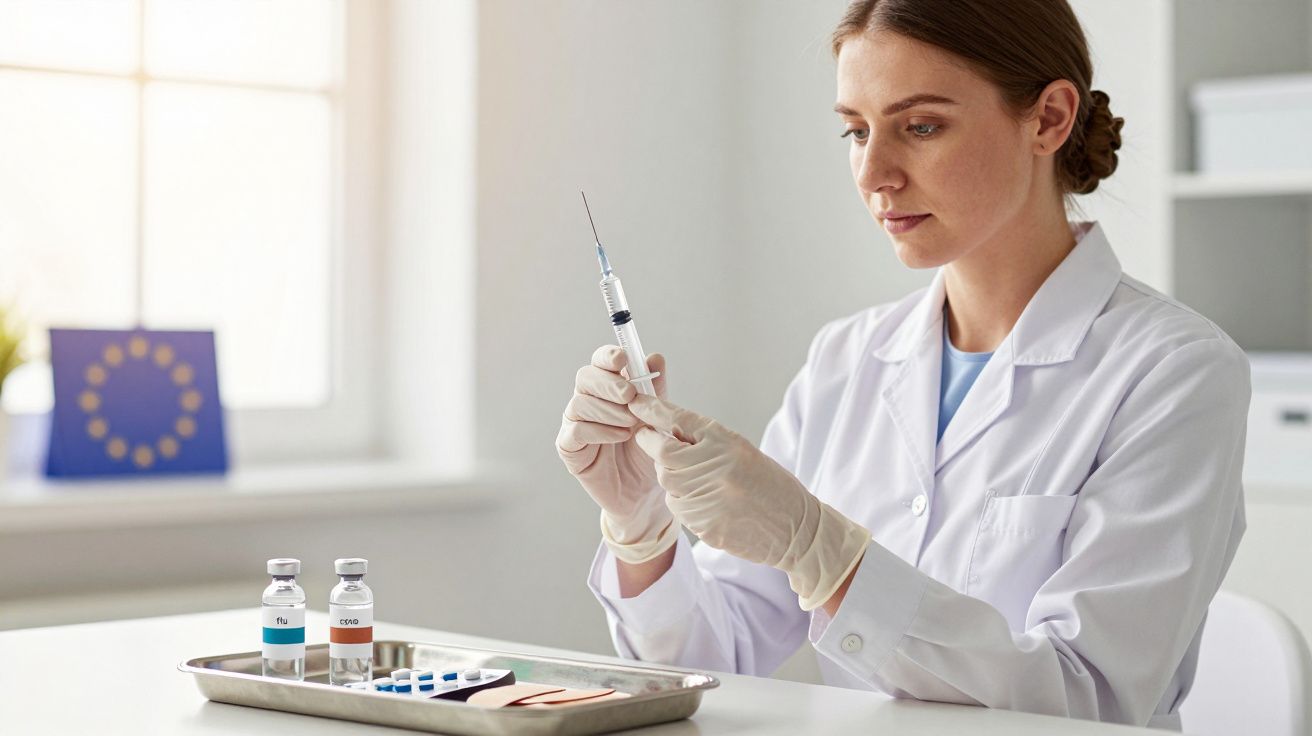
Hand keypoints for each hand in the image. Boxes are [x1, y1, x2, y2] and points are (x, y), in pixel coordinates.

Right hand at [556, 346, 678, 563]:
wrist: (645, 493)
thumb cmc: (649, 452)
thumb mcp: (657, 418)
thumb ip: (655, 390)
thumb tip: (655, 357)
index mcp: (607, 388)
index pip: (600, 362)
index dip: (608, 356)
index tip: (623, 359)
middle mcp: (587, 401)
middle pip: (585, 377)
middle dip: (608, 383)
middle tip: (630, 396)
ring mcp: (575, 424)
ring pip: (579, 403)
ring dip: (608, 410)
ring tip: (632, 424)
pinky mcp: (570, 449)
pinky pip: (575, 432)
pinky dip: (599, 431)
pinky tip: (620, 437)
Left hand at [629, 394, 870, 610]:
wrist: (796, 528)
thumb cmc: (769, 484)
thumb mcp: (741, 450)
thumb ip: (703, 440)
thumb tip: (661, 430)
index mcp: (726, 442)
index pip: (678, 420)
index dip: (652, 411)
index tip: (637, 404)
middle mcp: (715, 467)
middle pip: (662, 453)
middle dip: (654, 447)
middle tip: (656, 443)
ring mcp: (708, 498)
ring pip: (668, 482)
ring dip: (675, 479)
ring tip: (706, 484)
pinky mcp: (704, 524)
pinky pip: (678, 508)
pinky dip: (686, 503)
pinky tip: (712, 505)